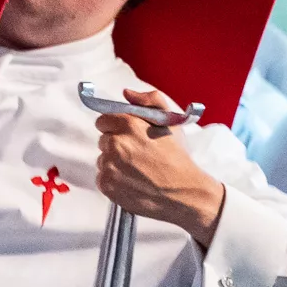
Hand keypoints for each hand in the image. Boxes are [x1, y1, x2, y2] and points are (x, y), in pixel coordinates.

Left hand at [94, 87, 226, 246]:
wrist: (184, 193)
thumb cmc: (178, 157)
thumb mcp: (170, 122)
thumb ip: (150, 100)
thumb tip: (126, 93)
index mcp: (129, 126)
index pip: (103, 120)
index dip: (115, 127)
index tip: (127, 135)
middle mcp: (116, 144)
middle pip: (103, 140)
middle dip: (116, 144)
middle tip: (137, 154)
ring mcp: (109, 166)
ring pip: (102, 159)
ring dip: (114, 162)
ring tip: (136, 169)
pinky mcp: (106, 185)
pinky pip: (102, 177)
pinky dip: (113, 179)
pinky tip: (132, 181)